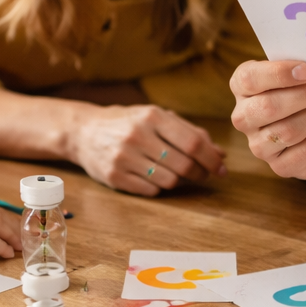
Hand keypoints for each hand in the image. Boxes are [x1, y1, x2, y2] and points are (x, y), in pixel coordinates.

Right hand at [68, 104, 226, 195]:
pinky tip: (156, 177)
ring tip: (178, 174)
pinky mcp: (114, 176)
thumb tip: (220, 154)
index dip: (211, 159)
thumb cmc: (129, 123)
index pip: (193, 143)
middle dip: (200, 173)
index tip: (221, 169)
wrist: (84, 132)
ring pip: (169, 180)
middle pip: (183, 164)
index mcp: (152, 116)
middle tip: (204, 175)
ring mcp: (124, 157)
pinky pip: (150, 190)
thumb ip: (190, 133)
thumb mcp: (157, 118)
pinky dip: (160, 187)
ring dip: (180, 181)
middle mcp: (137, 135)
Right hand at [230, 60, 305, 178]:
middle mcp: (243, 117)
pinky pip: (305, 150)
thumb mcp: (295, 74)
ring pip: (289, 130)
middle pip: (269, 106)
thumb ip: (302, 69)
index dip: (278, 74)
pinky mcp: (279, 165)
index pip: (249, 79)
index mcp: (242, 87)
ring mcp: (258, 145)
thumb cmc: (298, 90)